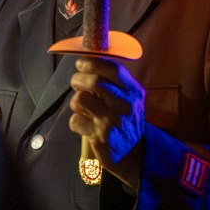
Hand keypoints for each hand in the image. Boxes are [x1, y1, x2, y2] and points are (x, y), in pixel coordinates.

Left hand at [69, 57, 145, 187]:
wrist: (134, 153)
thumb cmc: (125, 119)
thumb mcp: (128, 97)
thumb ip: (111, 79)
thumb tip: (88, 56)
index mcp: (133, 91)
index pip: (112, 69)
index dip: (92, 62)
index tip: (81, 64)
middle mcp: (124, 105)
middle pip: (93, 81)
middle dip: (78, 80)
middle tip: (77, 84)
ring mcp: (111, 121)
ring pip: (80, 99)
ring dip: (76, 102)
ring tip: (84, 108)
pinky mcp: (99, 137)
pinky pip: (75, 120)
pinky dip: (76, 122)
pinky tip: (86, 125)